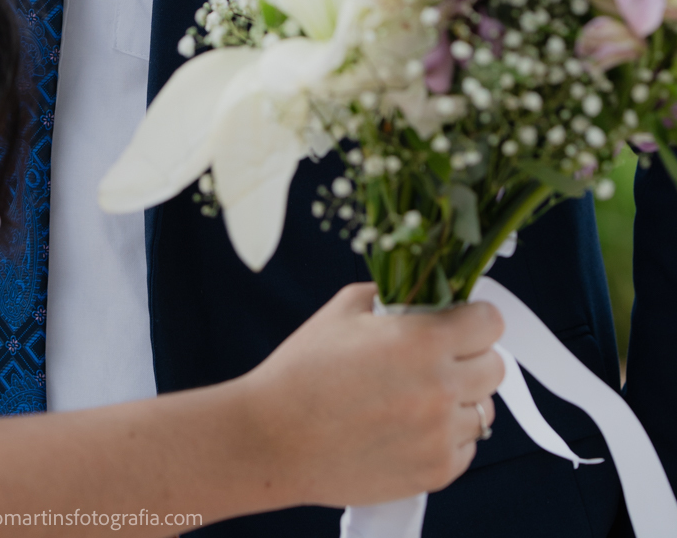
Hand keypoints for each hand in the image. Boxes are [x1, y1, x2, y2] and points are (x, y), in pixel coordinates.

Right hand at [240, 286, 503, 510]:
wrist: (275, 438)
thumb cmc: (304, 370)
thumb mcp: (346, 310)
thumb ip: (395, 298)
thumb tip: (425, 297)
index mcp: (422, 341)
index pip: (491, 322)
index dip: (477, 317)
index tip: (463, 320)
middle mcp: (440, 389)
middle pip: (495, 367)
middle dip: (472, 356)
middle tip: (439, 357)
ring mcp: (440, 436)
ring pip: (485, 410)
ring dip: (461, 399)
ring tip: (419, 396)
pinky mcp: (435, 473)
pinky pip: (467, 447)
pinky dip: (448, 435)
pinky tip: (411, 426)